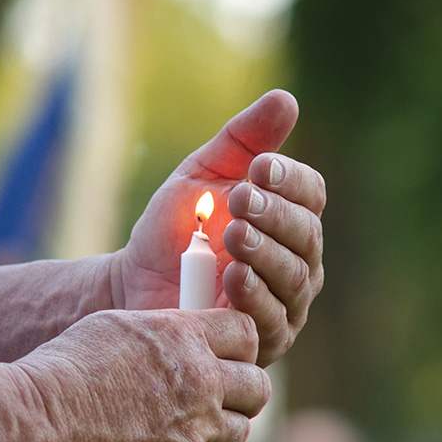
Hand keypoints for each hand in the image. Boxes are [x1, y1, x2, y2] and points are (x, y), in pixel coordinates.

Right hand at [17, 308, 265, 441]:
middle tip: (218, 398)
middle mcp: (201, 382)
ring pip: (238, 431)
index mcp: (184, 337)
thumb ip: (164, 335)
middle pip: (257, 386)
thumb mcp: (117, 330)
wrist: (40, 427)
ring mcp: (197, 432)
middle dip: (242, 391)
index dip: (238, 346)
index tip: (225, 356)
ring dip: (217, 430)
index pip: (246, 334)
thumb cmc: (66, 372)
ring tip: (181, 430)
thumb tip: (187, 339)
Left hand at [116, 89, 325, 363]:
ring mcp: (285, 304)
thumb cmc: (174, 229)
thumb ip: (243, 141)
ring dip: (266, 253)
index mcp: (289, 218)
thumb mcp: (203, 174)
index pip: (310, 194)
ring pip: (293, 278)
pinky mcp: (263, 341)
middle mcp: (298, 262)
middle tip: (241, 198)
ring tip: (236, 234)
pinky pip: (271, 319)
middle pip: (306, 235)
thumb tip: (286, 100)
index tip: (259, 167)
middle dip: (275, 215)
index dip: (290, 179)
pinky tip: (234, 276)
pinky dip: (255, 296)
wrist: (132, 284)